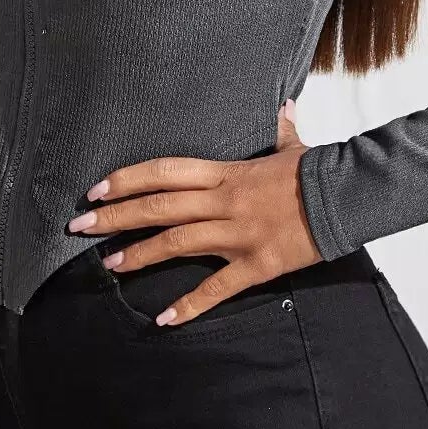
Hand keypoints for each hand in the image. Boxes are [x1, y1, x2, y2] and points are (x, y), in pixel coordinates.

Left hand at [66, 100, 321, 324]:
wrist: (348, 197)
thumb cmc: (319, 172)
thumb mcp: (295, 147)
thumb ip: (282, 129)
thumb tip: (283, 108)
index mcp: (227, 172)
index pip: (165, 172)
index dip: (127, 179)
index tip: (97, 189)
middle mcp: (224, 201)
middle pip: (159, 207)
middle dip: (116, 217)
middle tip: (79, 227)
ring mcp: (238, 234)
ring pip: (178, 242)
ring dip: (141, 254)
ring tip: (110, 264)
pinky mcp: (257, 265)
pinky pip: (217, 288)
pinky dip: (190, 305)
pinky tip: (164, 320)